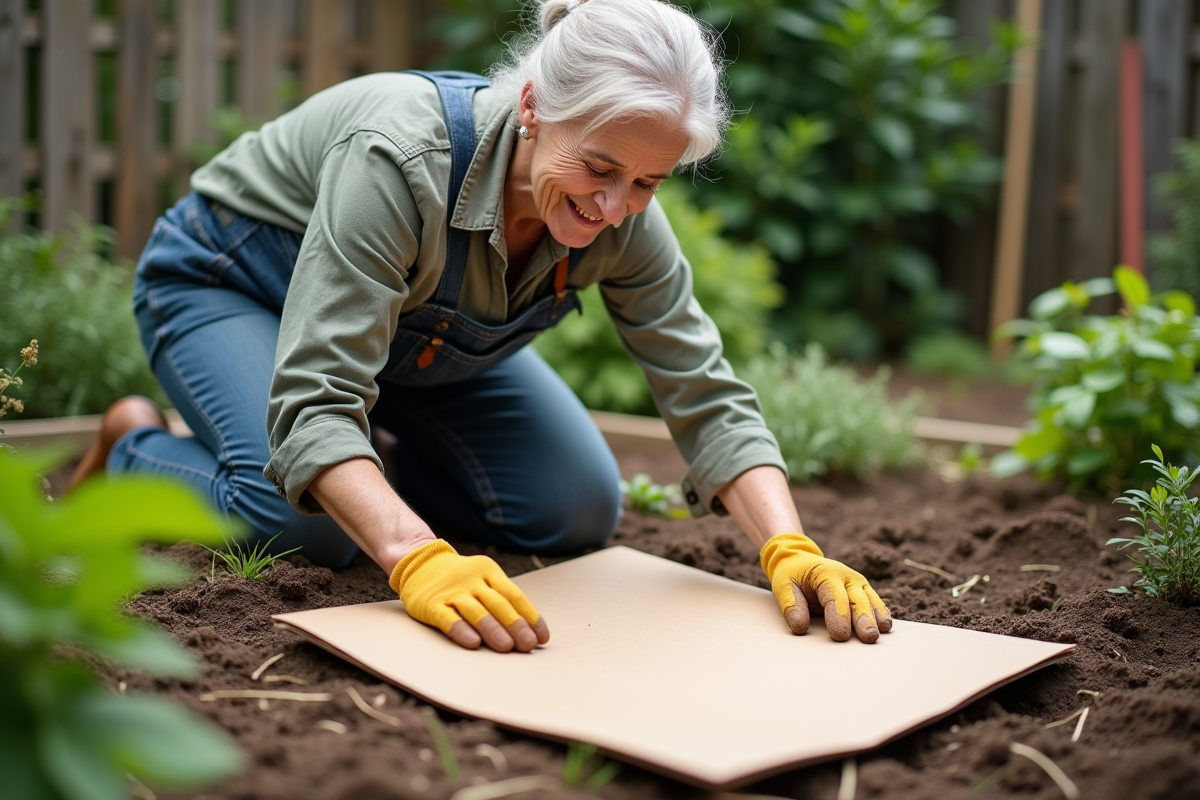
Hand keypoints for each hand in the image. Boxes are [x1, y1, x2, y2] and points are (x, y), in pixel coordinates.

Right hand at [389, 540, 549, 651]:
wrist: (419, 563)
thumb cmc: (460, 579)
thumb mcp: (483, 578)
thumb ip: (501, 598)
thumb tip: (528, 629)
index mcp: (489, 572)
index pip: (515, 596)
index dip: (530, 617)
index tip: (542, 637)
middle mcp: (472, 580)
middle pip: (498, 604)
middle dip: (515, 626)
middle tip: (528, 645)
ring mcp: (452, 592)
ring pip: (476, 612)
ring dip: (492, 630)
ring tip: (506, 647)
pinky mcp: (431, 604)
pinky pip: (448, 618)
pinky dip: (461, 630)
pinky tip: (473, 643)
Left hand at [760, 533, 891, 642]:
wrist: (801, 560)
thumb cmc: (792, 575)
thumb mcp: (783, 585)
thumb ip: (791, 605)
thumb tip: (800, 627)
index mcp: (826, 573)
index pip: (834, 597)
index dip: (838, 616)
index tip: (840, 635)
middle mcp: (846, 576)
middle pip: (857, 599)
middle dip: (863, 619)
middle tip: (868, 637)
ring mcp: (857, 583)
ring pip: (870, 601)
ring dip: (876, 617)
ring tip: (881, 632)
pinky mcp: (863, 591)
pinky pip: (874, 602)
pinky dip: (881, 614)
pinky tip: (886, 626)